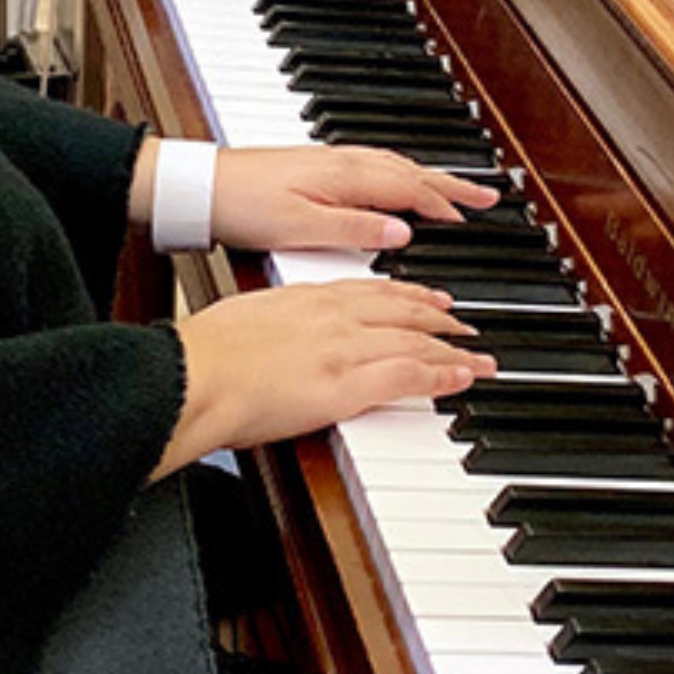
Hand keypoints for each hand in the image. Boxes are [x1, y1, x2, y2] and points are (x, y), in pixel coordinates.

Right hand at [151, 279, 494, 473]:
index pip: (369, 290)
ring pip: (417, 341)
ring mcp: (345, 347)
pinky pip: (412, 375)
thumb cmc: (201, 358)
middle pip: (402, 310)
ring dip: (454, 348)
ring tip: (478, 356)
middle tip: (464, 325)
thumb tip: (269, 339)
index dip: (405, 295)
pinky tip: (464, 377)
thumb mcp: (240, 323)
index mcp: (304, 297)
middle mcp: (332, 315)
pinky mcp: (350, 383)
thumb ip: (268, 327)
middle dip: (439, 318)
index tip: (427, 299)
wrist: (194, 377)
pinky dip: (444, 375)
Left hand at [208, 144, 498, 255]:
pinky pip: (375, 165)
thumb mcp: (299, 227)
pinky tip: (398, 182)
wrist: (197, 186)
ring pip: (395, 165)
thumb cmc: (240, 206)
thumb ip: (353, 229)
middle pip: (411, 171)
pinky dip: (400, 173)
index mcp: (345, 176)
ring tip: (454, 189)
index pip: (409, 189)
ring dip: (429, 177)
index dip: (444, 205)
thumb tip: (400, 234)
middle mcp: (342, 162)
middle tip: (487, 196)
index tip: (472, 218)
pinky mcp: (316, 165)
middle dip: (451, 185)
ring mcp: (330, 160)